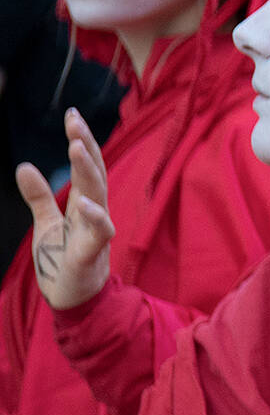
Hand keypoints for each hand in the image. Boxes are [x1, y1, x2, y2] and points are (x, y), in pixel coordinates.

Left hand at [14, 109, 114, 310]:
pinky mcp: (91, 252)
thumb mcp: (46, 223)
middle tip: (75, 119)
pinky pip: (100, 231)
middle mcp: (94, 213)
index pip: (85, 166)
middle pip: (94, 172)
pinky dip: (95, 217)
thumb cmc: (62, 261)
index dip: (81, 140)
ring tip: (76, 147)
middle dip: (85, 145)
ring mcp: (95, 231)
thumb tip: (24, 166)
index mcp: (83, 204)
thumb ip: (38, 196)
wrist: (72, 300)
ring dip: (89, 171)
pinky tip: (86, 202)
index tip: (73, 114)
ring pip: (98, 194)